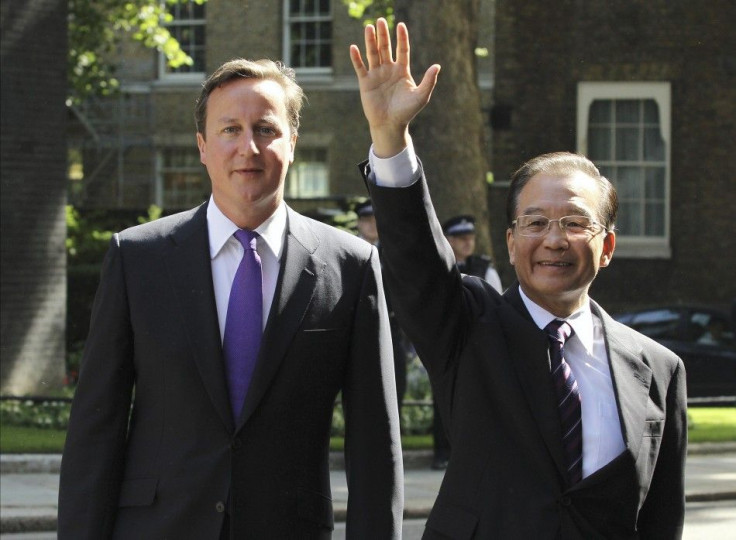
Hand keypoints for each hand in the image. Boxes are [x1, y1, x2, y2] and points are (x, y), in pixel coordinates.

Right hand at [350, 17, 439, 157]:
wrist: (391, 125)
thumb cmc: (407, 112)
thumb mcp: (421, 96)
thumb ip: (429, 81)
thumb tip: (437, 66)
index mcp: (402, 71)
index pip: (402, 50)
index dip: (402, 38)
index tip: (401, 25)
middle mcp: (388, 70)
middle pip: (385, 48)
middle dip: (383, 35)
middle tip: (381, 21)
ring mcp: (376, 75)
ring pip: (373, 54)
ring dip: (370, 41)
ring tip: (369, 27)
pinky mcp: (366, 83)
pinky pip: (360, 68)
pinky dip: (357, 58)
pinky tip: (354, 47)